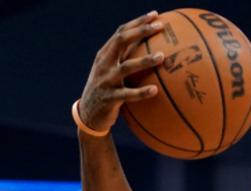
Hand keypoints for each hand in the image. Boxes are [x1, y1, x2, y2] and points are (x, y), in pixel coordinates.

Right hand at [77, 11, 165, 132]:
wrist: (88, 116)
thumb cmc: (108, 92)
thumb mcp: (112, 73)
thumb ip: (127, 61)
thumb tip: (155, 52)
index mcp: (105, 55)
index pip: (121, 32)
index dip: (138, 22)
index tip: (156, 15)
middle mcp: (104, 64)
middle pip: (121, 40)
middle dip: (141, 31)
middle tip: (160, 27)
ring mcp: (105, 80)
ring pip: (126, 66)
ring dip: (145, 60)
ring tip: (162, 56)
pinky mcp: (109, 98)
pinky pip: (127, 94)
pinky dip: (141, 92)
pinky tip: (155, 90)